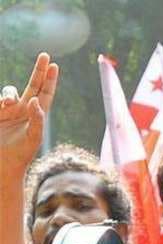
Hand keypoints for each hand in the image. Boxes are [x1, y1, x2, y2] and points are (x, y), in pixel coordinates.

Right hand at [0, 53, 58, 177]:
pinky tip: (2, 109)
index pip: (45, 94)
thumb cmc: (21, 155)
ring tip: (7, 105)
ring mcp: (7, 111)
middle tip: (45, 55)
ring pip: (9, 92)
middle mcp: (23, 110)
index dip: (50, 80)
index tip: (54, 65)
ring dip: (8, 94)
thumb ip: (37, 119)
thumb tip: (35, 101)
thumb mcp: (33, 138)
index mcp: (36, 116)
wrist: (2, 166)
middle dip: (38, 71)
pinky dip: (0, 101)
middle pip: (32, 85)